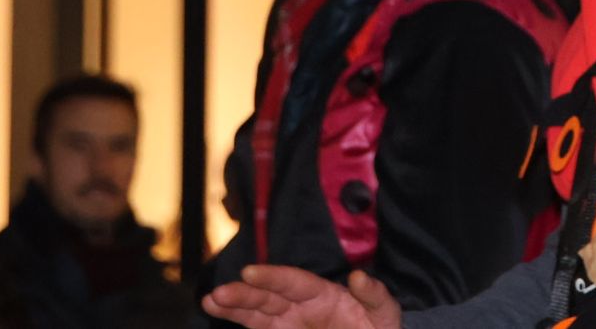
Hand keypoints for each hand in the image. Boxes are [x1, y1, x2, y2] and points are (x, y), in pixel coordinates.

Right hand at [202, 266, 400, 328]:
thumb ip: (375, 295)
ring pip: (257, 315)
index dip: (272, 276)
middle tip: (218, 294)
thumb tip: (358, 276)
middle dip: (243, 295)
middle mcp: (301, 307)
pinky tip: (220, 318)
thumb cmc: (379, 328)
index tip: (249, 273)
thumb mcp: (385, 312)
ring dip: (234, 308)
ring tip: (210, 301)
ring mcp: (290, 325)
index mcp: (324, 294)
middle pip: (268, 297)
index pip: (294, 282)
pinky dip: (240, 324)